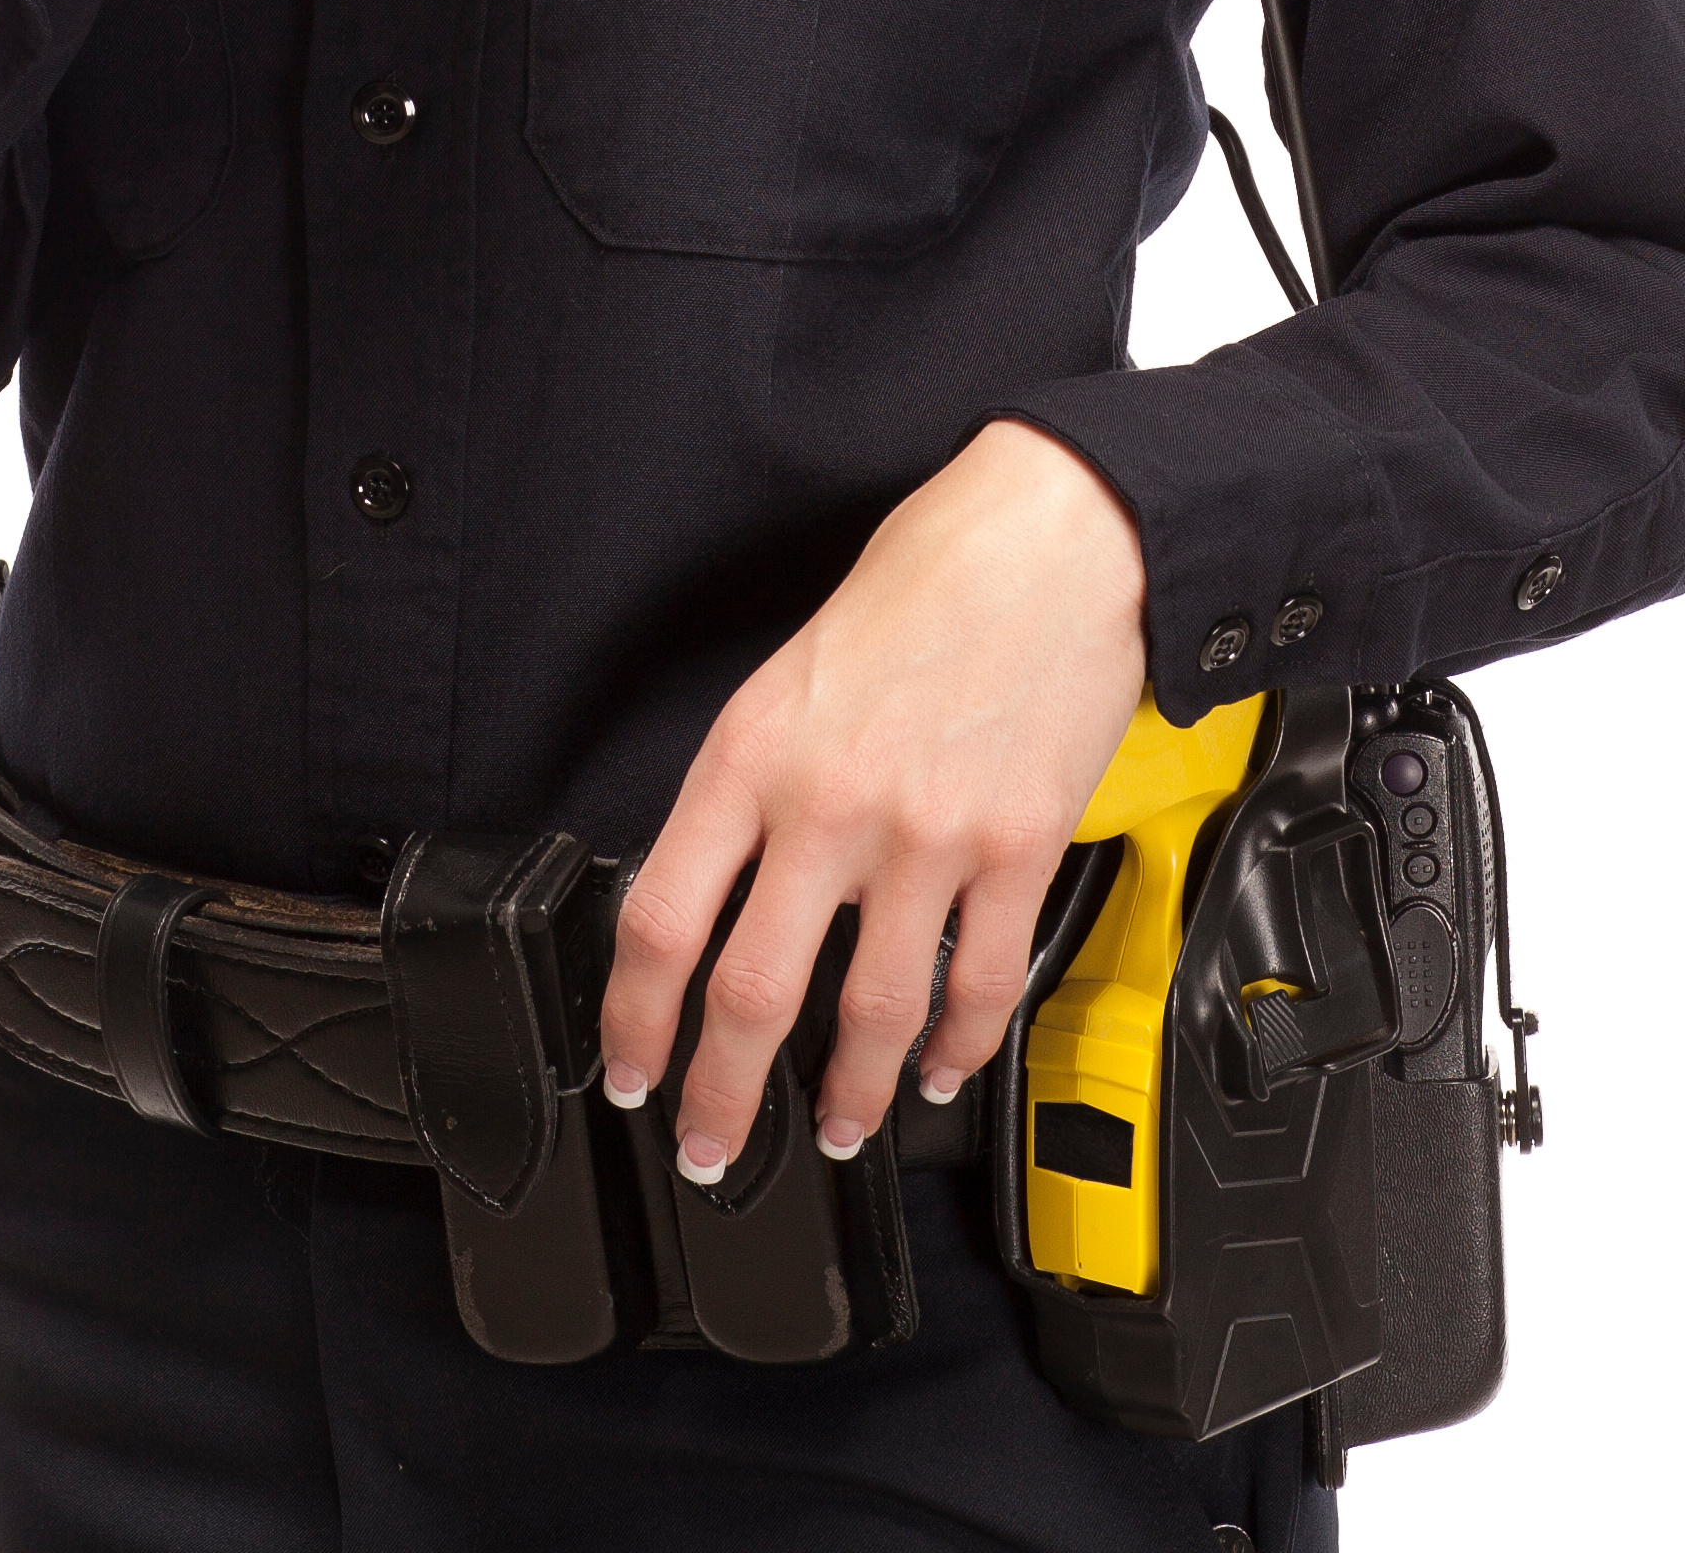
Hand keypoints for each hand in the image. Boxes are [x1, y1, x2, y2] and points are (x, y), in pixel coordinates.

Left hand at [596, 419, 1149, 1175]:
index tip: (631, 1067)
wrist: (1053, 538)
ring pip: (871, 1011)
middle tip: (713, 1146)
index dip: (634, 1017)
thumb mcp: (789, 677)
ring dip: (851, 1095)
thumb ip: (755, 787)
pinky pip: (979, 981)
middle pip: (753, 992)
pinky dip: (958, 1045)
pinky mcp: (1018, 848)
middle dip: (725, 1095)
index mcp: (751, 756)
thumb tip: (722, 891)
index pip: (661, 918)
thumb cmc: (925, 586)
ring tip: (839, 1132)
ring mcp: (928, 836)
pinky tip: (941, 1069)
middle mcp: (830, 804)